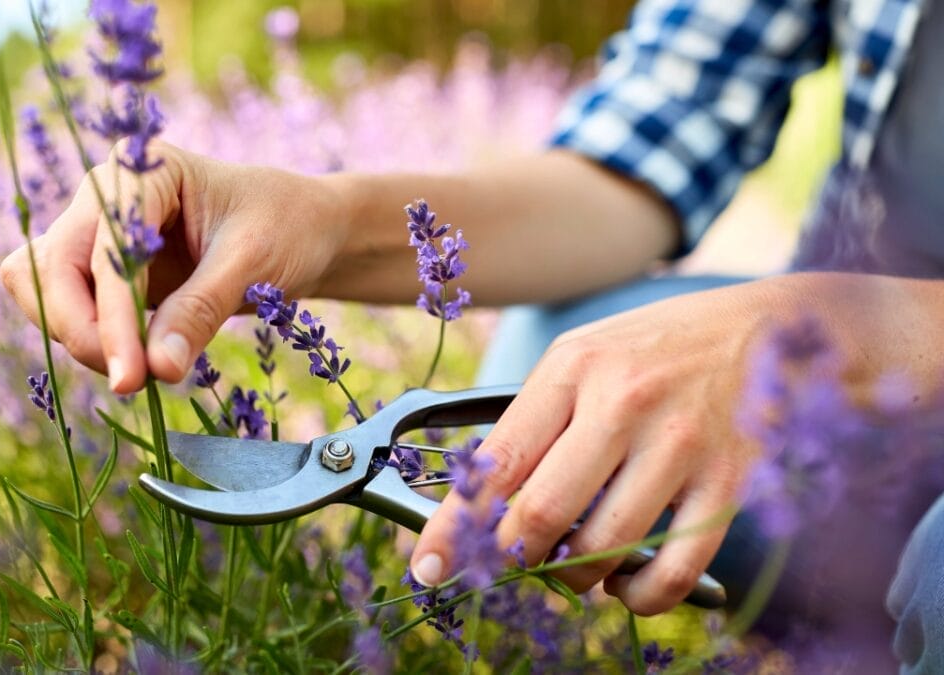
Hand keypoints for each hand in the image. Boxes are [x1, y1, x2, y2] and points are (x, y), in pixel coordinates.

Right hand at [0, 142, 347, 392]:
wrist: (307, 231)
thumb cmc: (288, 228)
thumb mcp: (253, 264)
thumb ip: (200, 311)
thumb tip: (156, 368)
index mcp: (143, 170)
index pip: (103, 249)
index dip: (110, 317)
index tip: (132, 376)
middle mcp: (107, 194)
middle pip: (49, 266)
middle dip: (81, 329)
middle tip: (131, 381)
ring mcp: (99, 231)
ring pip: (45, 289)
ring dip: (80, 337)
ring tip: (142, 371)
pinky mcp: (102, 271)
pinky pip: (67, 308)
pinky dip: (90, 340)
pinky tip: (136, 361)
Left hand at [410, 277, 802, 614]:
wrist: (768, 330)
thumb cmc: (659, 348)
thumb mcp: (585, 356)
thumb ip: (536, 419)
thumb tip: (484, 501)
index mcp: (573, 369)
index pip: (497, 462)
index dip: (454, 526)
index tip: (429, 566)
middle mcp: (622, 403)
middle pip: (542, 514)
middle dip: (513, 558)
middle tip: (512, 566)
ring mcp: (679, 444)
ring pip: (602, 548)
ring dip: (575, 577)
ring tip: (576, 567)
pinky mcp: (728, 482)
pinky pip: (672, 570)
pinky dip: (640, 597)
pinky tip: (628, 586)